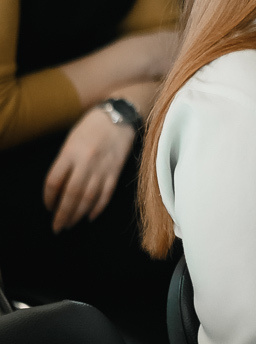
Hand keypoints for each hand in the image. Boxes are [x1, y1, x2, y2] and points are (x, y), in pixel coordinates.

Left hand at [43, 109, 134, 231]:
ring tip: (71, 224)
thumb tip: (58, 188)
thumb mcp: (71, 140)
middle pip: (71, 194)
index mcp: (70, 152)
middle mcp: (86, 162)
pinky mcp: (116, 171)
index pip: (54, 181)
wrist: (119, 117)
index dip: (48, 198)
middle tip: (58, 227)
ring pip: (88, 198)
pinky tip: (90, 216)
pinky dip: (98, 208)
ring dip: (78, 214)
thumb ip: (64, 162)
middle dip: (63, 214)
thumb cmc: (92, 126)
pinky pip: (106, 194)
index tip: (48, 206)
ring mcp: (102, 167)